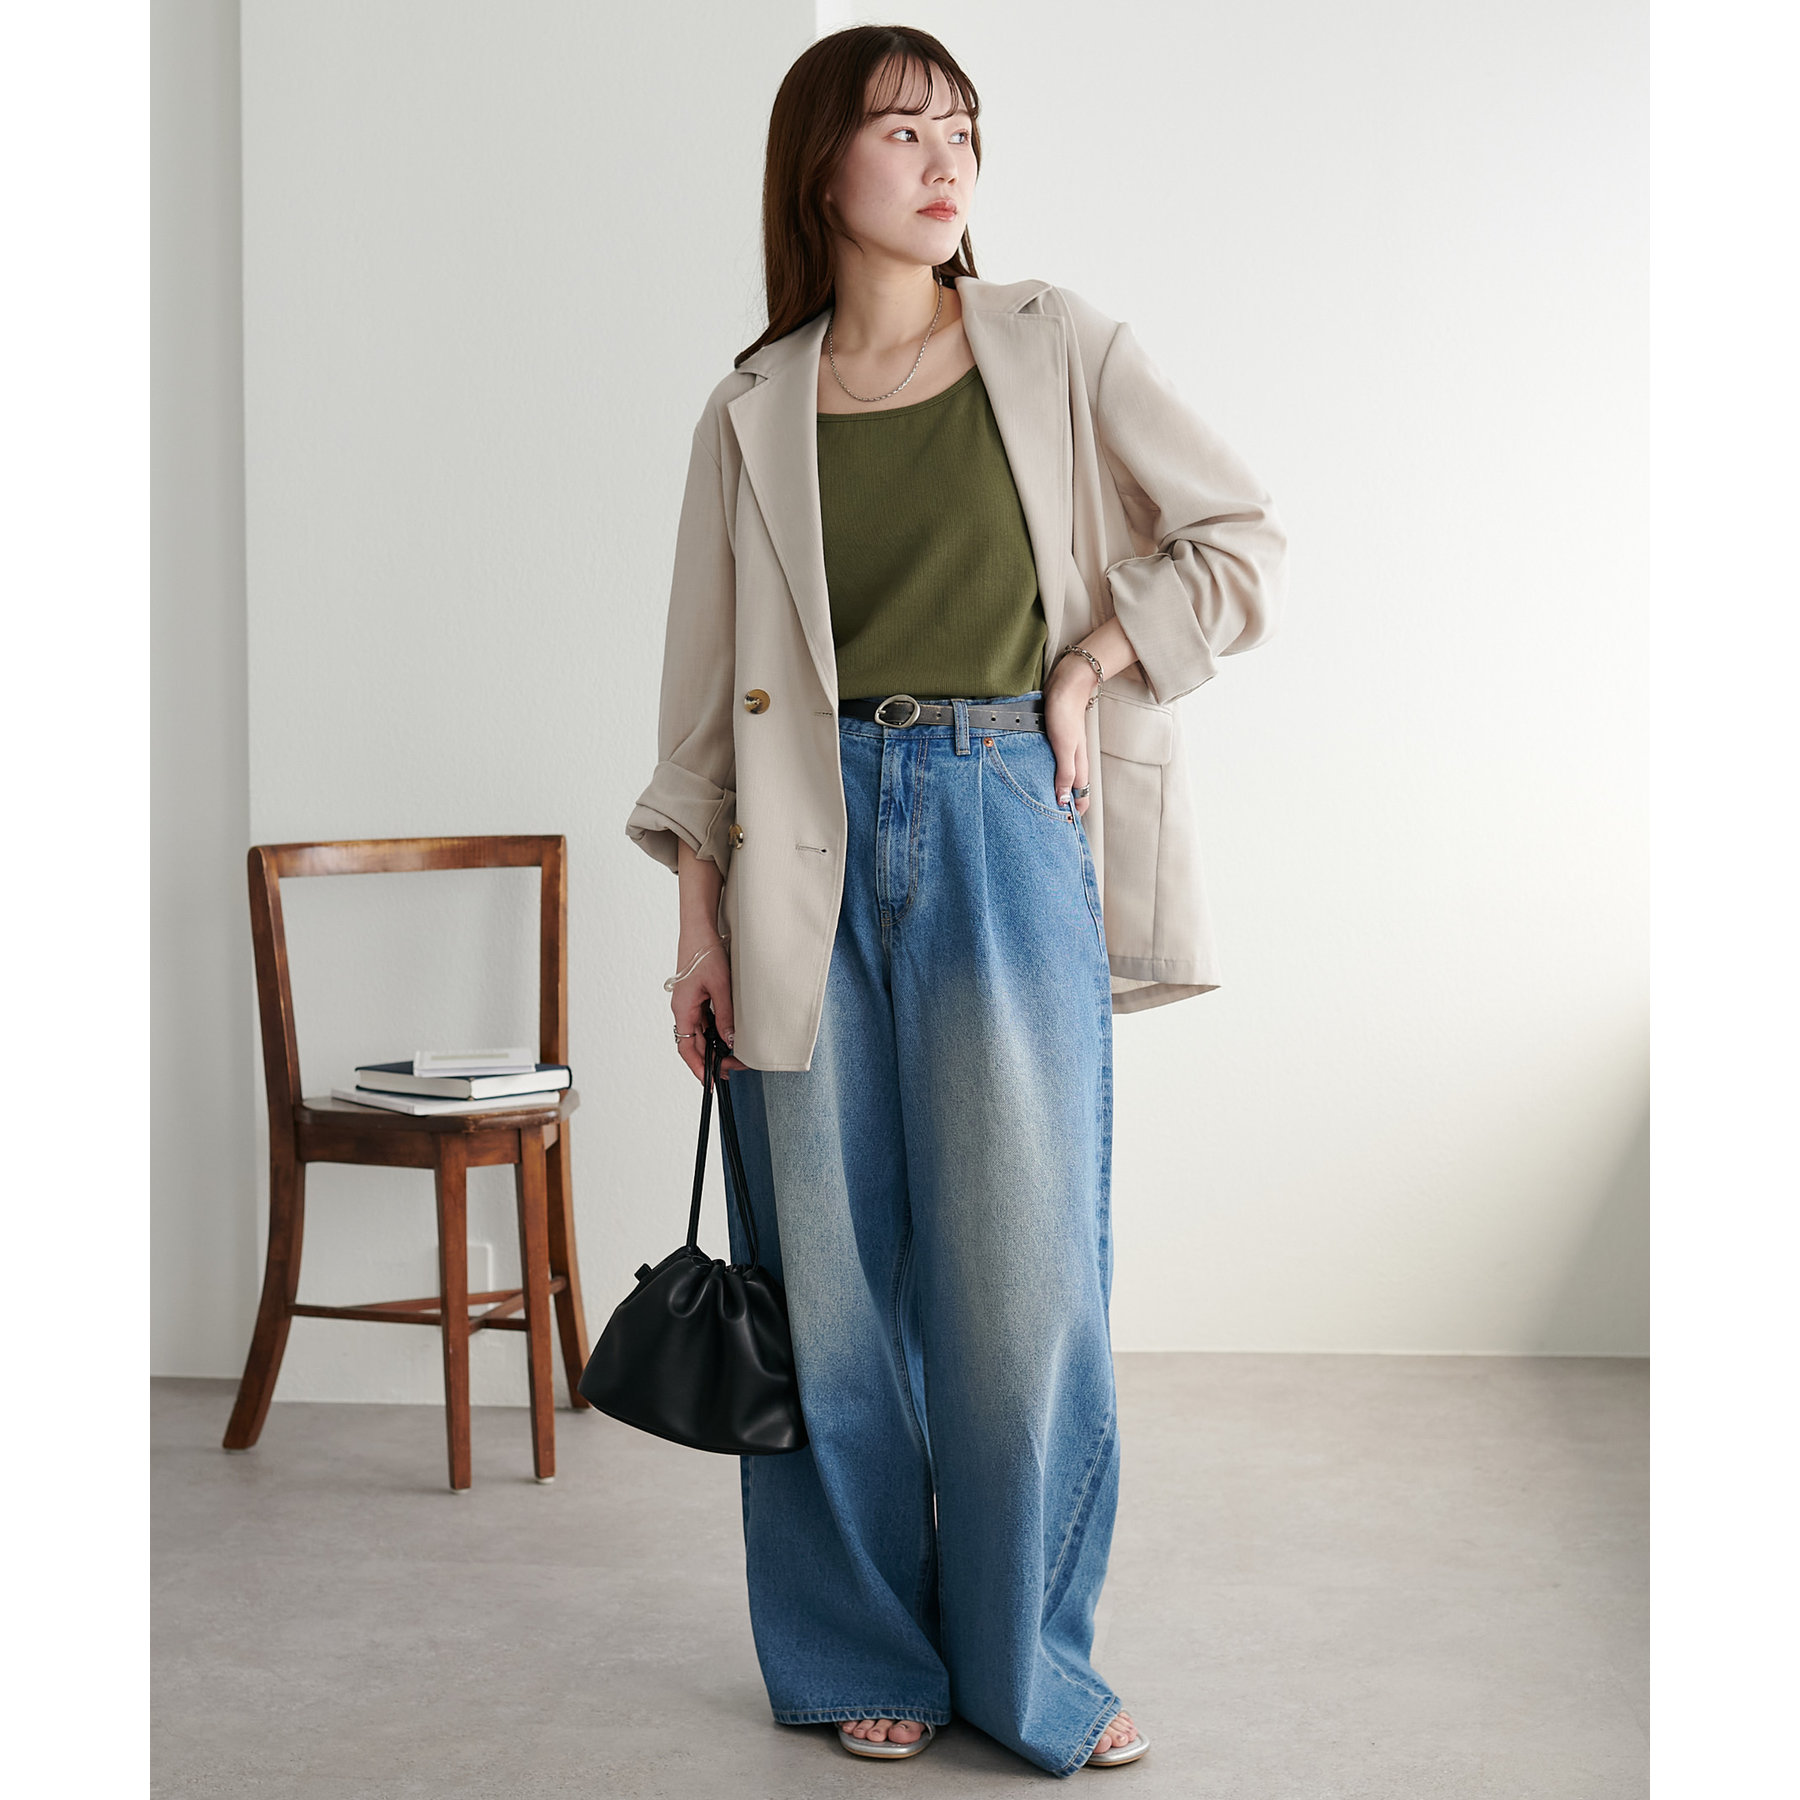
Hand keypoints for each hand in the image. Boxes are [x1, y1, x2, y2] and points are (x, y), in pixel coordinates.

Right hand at [669, 930, 750, 1082]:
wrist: (699, 931)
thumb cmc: (704, 955)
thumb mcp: (720, 987)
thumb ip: (725, 1016)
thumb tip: (730, 1041)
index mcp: (683, 1010)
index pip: (688, 1049)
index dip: (699, 1068)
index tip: (712, 1082)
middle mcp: (683, 1010)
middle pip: (695, 1045)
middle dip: (712, 1061)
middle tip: (734, 1069)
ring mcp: (689, 1004)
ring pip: (701, 1034)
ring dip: (715, 1047)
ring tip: (735, 1057)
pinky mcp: (696, 997)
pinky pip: (704, 1022)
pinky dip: (716, 1032)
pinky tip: (729, 1035)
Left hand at [1043, 652, 1100, 816]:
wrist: (1065, 687)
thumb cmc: (1065, 715)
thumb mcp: (1064, 747)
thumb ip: (1064, 773)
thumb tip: (1063, 801)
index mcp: (1079, 768)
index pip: (1080, 800)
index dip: (1072, 816)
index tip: (1058, 830)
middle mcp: (1074, 763)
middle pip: (1071, 793)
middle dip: (1060, 808)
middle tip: (1042, 823)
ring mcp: (1065, 754)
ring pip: (1061, 780)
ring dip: (1051, 793)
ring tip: (1034, 806)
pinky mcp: (1055, 745)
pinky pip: (1052, 767)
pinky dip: (1045, 777)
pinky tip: (1032, 779)